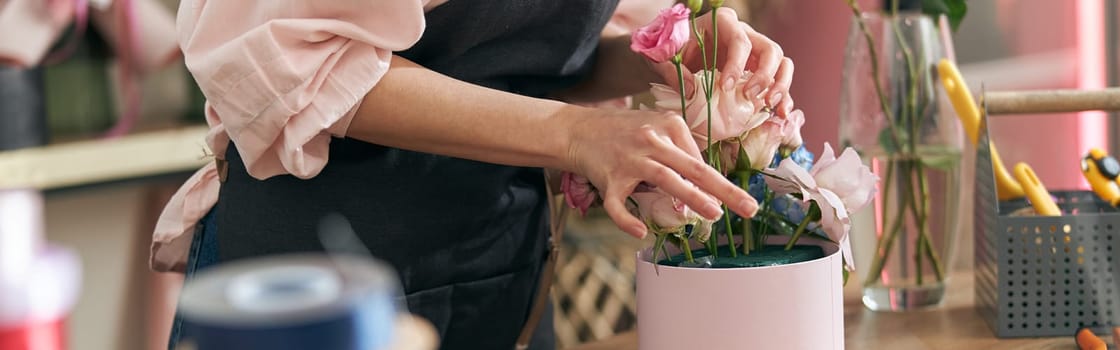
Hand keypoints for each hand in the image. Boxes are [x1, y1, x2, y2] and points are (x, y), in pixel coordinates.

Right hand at [564, 106, 759, 238]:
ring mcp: (630, 159)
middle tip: (749, 208)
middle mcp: (651, 140)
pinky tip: (640, 232)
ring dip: (692, 197)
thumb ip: (681, 150)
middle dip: (724, 189)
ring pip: (665, 179)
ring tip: (713, 214)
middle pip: (694, 168)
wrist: (579, 129)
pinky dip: (627, 220)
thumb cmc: (624, 132)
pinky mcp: (608, 178)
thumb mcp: (657, 128)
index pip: (699, 160)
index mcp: (669, 125)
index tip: (737, 202)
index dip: (718, 184)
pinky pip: (617, 204)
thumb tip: (707, 183)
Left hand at [650, 7, 796, 116]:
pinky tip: (781, 112)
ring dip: (781, 85)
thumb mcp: (666, 56)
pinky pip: (779, 81)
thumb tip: (690, 90)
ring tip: (770, 104)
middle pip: (770, 50)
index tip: (726, 86)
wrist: (675, 54)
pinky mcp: (759, 71)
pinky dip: (784, 97)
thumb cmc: (672, 50)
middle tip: (750, 96)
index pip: (740, 42)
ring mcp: (755, 53)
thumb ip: (673, 70)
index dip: (737, 65)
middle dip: (765, 75)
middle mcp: (746, 34)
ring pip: (782, 63)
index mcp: (724, 24)